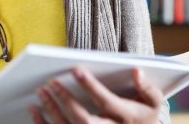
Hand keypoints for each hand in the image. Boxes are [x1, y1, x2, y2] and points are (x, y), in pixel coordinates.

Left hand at [29, 66, 162, 123]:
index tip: (75, 69)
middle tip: (51, 82)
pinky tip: (34, 109)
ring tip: (40, 91)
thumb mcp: (154, 101)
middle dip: (66, 101)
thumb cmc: (145, 115)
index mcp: (127, 118)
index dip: (90, 86)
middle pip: (84, 121)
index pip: (106, 102)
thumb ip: (147, 87)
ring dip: (52, 111)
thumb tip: (135, 70)